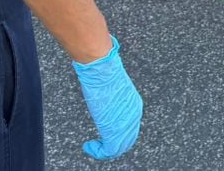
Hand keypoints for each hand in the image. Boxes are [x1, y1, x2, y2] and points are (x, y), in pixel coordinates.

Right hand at [72, 36, 142, 160]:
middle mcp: (134, 116)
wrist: (102, 71)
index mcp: (135, 105)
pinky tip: (88, 146)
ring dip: (104, 150)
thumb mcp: (112, 87)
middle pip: (128, 140)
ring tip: (92, 147)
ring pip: (119, 147)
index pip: (131, 128)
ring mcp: (125, 124)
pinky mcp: (114, 130)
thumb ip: (112, 98)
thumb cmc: (103, 73)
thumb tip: (103, 97)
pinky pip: (110, 150)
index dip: (118, 135)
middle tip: (97, 146)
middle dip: (113, 146)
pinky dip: (98, 152)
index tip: (104, 134)